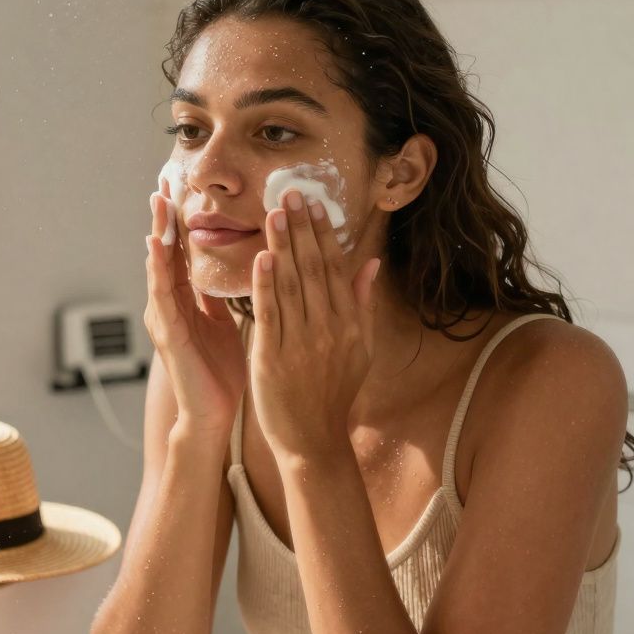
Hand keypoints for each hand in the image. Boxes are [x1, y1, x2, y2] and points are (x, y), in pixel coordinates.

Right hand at [144, 191, 245, 439]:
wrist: (213, 414)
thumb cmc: (219, 372)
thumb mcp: (222, 323)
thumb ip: (218, 295)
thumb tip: (235, 263)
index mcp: (185, 301)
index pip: (181, 254)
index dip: (180, 222)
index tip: (181, 190)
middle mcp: (168, 306)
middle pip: (165, 254)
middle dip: (164, 220)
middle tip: (163, 184)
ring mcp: (163, 320)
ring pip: (158, 269)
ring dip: (157, 237)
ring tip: (157, 207)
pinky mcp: (167, 335)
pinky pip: (161, 297)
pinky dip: (159, 271)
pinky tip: (158, 251)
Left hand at [249, 191, 380, 456]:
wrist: (313, 440)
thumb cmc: (332, 393)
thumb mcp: (359, 349)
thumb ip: (361, 304)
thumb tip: (371, 263)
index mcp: (348, 324)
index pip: (334, 268)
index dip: (323, 233)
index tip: (314, 203)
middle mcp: (328, 329)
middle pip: (313, 269)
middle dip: (302, 229)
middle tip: (290, 193)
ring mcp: (301, 343)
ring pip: (291, 286)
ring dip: (283, 246)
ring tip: (274, 213)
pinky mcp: (272, 358)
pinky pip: (270, 315)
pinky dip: (265, 285)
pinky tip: (261, 257)